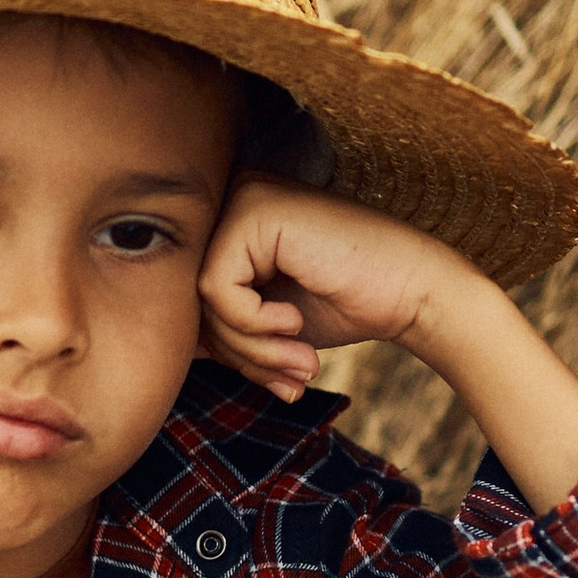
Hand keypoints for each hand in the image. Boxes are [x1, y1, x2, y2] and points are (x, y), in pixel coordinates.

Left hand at [198, 180, 490, 399]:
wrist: (413, 294)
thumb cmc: (346, 305)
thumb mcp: (266, 325)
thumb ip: (217, 328)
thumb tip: (164, 353)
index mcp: (232, 221)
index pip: (192, 298)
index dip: (230, 351)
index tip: (277, 381)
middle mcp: (231, 198)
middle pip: (191, 297)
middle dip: (240, 353)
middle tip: (291, 379)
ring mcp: (241, 197)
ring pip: (201, 297)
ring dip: (251, 347)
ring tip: (300, 359)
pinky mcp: (252, 209)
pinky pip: (216, 288)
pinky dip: (253, 323)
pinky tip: (295, 320)